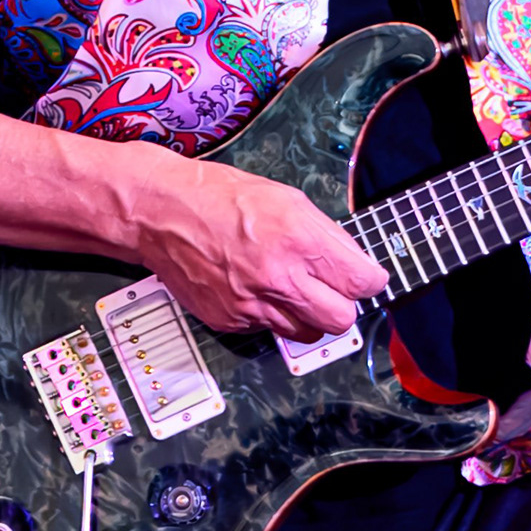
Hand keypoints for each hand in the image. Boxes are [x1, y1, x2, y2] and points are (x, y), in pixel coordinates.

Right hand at [130, 152, 388, 338]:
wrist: (161, 213)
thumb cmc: (219, 197)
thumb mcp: (287, 199)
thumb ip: (324, 234)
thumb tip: (353, 261)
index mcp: (299, 239)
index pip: (363, 283)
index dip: (369, 280)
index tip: (365, 277)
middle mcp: (278, 277)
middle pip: (341, 320)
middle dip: (342, 304)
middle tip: (331, 288)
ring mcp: (252, 305)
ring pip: (306, 333)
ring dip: (308, 315)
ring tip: (292, 289)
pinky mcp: (230, 320)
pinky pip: (268, 330)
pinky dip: (270, 314)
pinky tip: (257, 289)